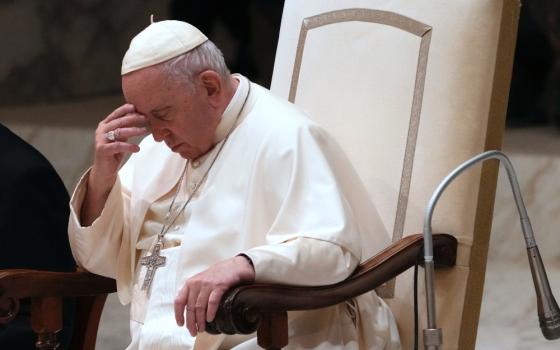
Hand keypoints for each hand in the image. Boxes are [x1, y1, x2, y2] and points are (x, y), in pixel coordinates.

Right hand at [80, 104, 148, 225]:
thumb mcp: (121, 137)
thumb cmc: (114, 151)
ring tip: (145, 131)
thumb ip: (126, 127)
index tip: (138, 107)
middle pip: (119, 121)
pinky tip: (137, 148)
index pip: (116, 114)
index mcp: (105, 124)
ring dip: (133, 130)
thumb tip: (140, 115)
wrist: (104, 169)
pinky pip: (118, 146)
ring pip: (119, 132)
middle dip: (133, 118)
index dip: (126, 109)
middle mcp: (101, 130)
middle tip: (145, 118)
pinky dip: (129, 146)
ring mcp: (100, 140)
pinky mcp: (102, 150)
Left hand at [174, 256, 254, 335]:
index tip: (181, 324)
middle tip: (193, 331)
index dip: (178, 314)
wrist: (234, 265)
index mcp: (190, 283)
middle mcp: (197, 283)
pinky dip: (210, 312)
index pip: (179, 300)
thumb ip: (194, 292)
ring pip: (200, 306)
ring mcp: (208, 284)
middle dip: (191, 322)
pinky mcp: (220, 285)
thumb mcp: (201, 281)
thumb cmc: (218, 275)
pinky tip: (210, 319)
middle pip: (190, 307)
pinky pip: (212, 302)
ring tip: (202, 328)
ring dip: (200, 320)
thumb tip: (189, 311)